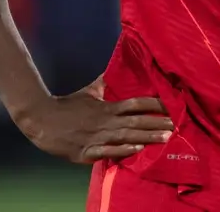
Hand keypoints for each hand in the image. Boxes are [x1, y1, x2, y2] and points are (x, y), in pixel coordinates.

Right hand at [15, 75, 173, 163]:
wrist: (40, 119)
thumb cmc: (66, 106)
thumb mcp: (88, 92)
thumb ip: (104, 83)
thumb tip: (116, 68)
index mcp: (107, 107)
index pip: (136, 103)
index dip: (155, 104)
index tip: (172, 105)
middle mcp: (105, 121)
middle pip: (136, 120)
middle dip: (158, 123)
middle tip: (179, 124)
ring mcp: (96, 137)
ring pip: (126, 136)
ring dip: (147, 136)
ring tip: (166, 137)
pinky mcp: (85, 152)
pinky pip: (107, 151)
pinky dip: (122, 149)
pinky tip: (136, 149)